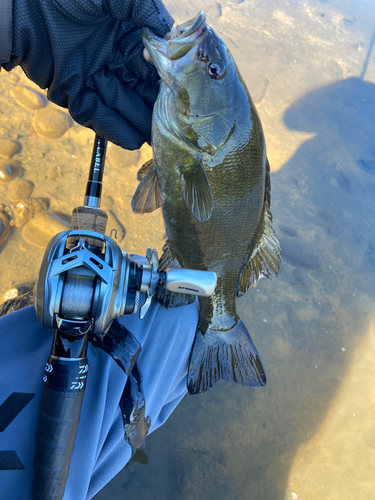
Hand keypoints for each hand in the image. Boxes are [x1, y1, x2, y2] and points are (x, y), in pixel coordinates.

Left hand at [3, 0, 173, 149]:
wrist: (21, 4)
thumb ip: (144, 9)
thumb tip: (171, 32)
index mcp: (122, 36)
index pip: (150, 66)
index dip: (165, 82)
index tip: (181, 98)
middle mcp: (109, 59)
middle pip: (138, 90)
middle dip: (155, 108)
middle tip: (177, 127)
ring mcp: (90, 76)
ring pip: (119, 105)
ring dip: (137, 122)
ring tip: (158, 139)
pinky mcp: (69, 90)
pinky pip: (94, 113)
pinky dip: (112, 127)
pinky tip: (132, 141)